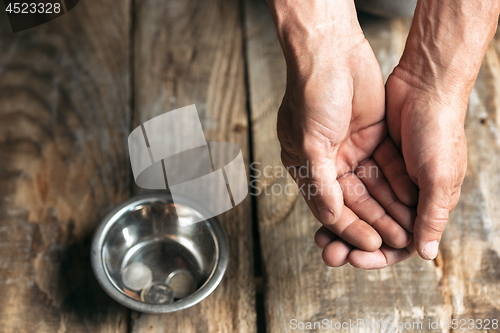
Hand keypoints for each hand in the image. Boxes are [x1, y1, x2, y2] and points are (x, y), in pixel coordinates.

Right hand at [278, 37, 416, 261]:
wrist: (332, 52)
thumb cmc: (311, 93)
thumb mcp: (310, 142)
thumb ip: (319, 182)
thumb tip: (328, 216)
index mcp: (306, 166)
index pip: (328, 206)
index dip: (348, 228)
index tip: (369, 245)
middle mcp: (329, 162)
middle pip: (352, 202)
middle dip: (370, 223)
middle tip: (391, 244)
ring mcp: (351, 150)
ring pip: (372, 189)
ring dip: (387, 209)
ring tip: (405, 229)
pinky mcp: (372, 138)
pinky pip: (386, 169)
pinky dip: (397, 186)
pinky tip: (409, 203)